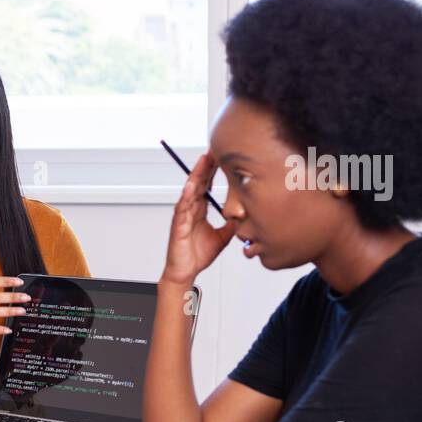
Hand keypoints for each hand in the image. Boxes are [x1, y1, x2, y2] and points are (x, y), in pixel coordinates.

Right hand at [161, 152, 235, 285]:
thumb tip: (243, 217)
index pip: (206, 185)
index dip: (212, 171)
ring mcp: (183, 215)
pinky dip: (186, 196)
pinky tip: (191, 186)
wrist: (185, 271)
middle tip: (213, 149)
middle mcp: (190, 209)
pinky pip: (182, 207)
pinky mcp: (178, 224)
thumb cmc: (197, 255)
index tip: (220, 157)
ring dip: (196, 175)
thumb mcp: (222, 237)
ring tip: (202, 161)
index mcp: (199, 210)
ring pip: (190, 190)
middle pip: (198, 182)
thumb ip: (231, 225)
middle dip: (205, 166)